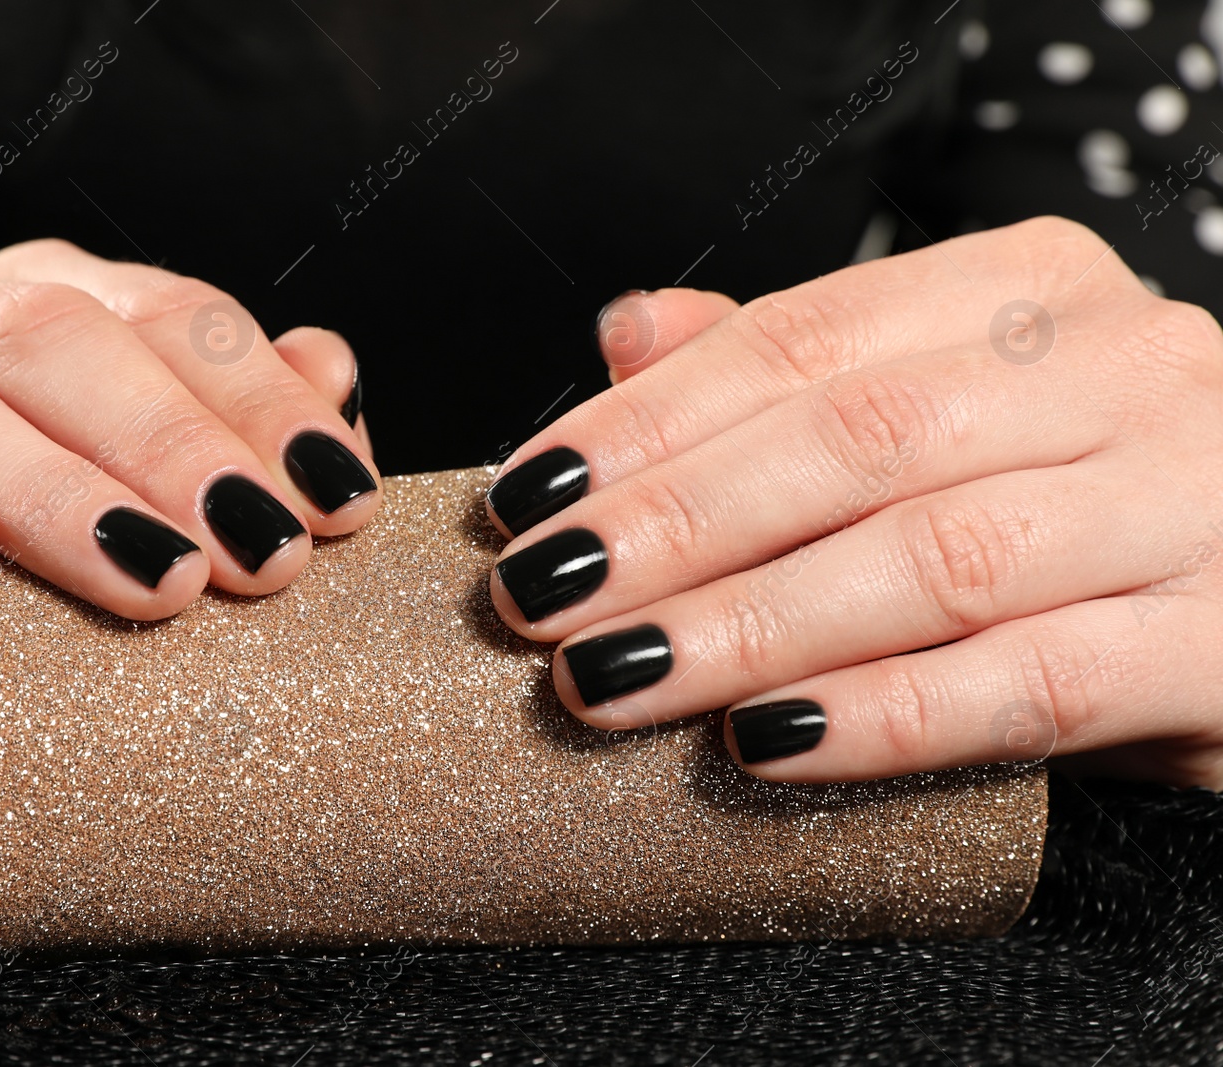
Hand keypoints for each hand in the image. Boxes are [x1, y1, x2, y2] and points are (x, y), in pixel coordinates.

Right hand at [0, 239, 378, 620]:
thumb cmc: (39, 544)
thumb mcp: (149, 480)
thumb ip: (236, 423)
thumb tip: (331, 371)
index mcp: (47, 302)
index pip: (165, 314)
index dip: (257, 400)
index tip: (337, 501)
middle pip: (54, 338)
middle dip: (173, 444)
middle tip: (264, 552)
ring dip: (58, 491)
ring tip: (161, 579)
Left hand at [486, 217, 1222, 788]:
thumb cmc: (1077, 506)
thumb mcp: (951, 411)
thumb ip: (798, 371)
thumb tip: (630, 331)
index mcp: (1033, 290)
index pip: (802, 338)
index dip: (648, 421)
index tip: (529, 497)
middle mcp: (1123, 367)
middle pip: (854, 441)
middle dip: (674, 525)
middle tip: (541, 595)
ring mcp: (1190, 499)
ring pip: (932, 560)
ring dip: (746, 627)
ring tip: (612, 675)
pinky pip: (1033, 681)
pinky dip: (887, 715)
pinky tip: (768, 743)